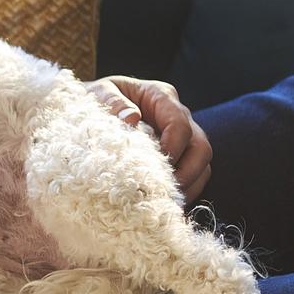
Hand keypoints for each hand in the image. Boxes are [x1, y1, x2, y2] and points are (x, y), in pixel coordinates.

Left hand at [88, 75, 212, 203]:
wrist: (92, 106)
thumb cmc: (96, 97)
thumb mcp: (98, 91)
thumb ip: (111, 101)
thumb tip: (131, 118)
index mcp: (161, 96)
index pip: (180, 124)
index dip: (172, 148)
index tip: (154, 168)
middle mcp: (177, 116)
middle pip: (200, 147)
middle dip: (187, 173)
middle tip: (163, 192)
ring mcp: (181, 137)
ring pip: (201, 164)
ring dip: (188, 185)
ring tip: (164, 201)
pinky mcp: (178, 154)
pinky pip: (194, 175)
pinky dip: (184, 191)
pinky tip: (163, 202)